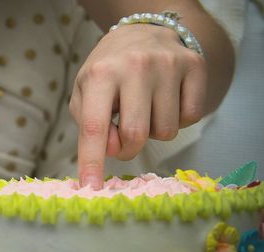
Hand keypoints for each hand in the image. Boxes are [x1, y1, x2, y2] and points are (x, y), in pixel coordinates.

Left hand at [70, 23, 206, 188]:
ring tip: (145, 106)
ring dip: (153, 130)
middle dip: (128, 147)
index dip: (92, 161)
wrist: (142, 32)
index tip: (91, 188)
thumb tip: (114, 151)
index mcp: (101, 73)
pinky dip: (177, 119)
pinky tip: (165, 99)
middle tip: (124, 133)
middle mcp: (135, 66)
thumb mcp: (86, 92)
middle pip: (136, 136)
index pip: (95, 126)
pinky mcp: (195, 66)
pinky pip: (191, 118)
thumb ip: (90, 124)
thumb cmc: (108, 70)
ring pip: (166, 131)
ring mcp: (169, 65)